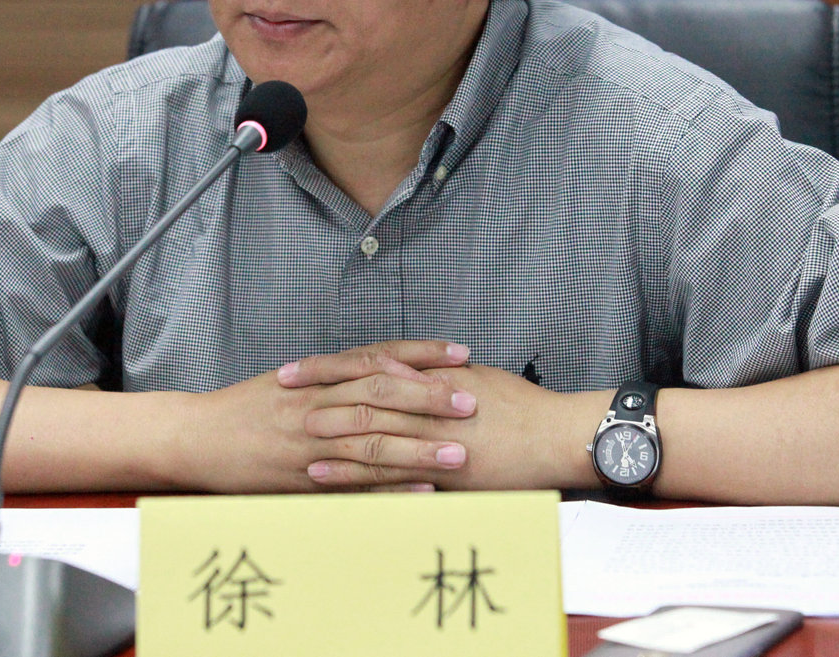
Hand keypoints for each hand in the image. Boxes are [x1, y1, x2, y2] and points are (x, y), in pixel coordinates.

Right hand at [184, 340, 476, 492]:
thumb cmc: (243, 410)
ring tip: (460, 451)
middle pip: (381, 395)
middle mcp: (315, 405)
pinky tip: (423, 489)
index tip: (460, 353)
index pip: (377, 357)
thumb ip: (333, 377)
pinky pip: (352, 484)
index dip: (421, 354)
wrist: (195, 437)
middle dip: (429, 399)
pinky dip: (390, 487)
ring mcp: (309, 443)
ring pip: (371, 440)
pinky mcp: (302, 479)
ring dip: (419, 447)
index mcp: (316, 377)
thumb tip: (383, 370)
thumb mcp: (288, 382)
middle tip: (470, 400)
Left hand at [295, 363, 607, 490]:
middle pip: (360, 390)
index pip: (370, 365)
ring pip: (368, 430)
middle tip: (280, 388)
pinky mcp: (441, 472)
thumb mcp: (477, 379)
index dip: (330, 365)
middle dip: (317, 389)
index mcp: (432, 376)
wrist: (558, 436)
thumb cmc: (524, 408)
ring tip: (290, 431)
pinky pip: (388, 472)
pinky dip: (351, 471)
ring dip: (326, 430)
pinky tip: (323, 473)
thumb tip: (410, 370)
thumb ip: (437, 377)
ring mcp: (432, 438)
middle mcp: (428, 403)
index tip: (297, 366)